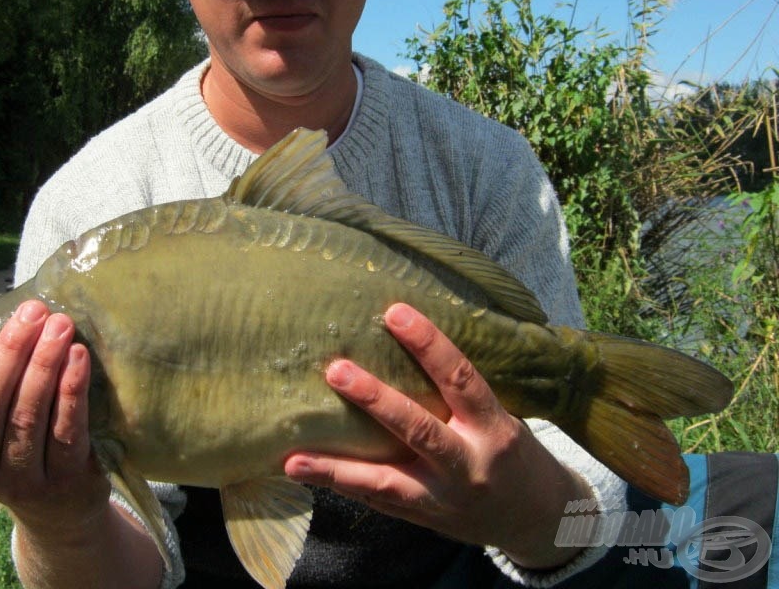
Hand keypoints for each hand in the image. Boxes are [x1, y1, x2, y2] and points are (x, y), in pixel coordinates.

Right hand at [0, 299, 107, 533]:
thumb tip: (5, 321)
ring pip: (28, 415)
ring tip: (60, 324)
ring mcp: (24, 479)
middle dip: (11, 353)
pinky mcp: (66, 478)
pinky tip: (78, 357)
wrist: (61, 510)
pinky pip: (67, 429)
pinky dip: (71, 389)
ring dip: (44, 363)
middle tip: (33, 313)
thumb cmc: (18, 446)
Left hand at [284, 303, 589, 568]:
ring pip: (385, 482)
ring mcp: (443, 498)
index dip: (430, 344)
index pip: (461, 379)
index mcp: (494, 429)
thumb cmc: (515, 454)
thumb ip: (459, 392)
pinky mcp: (423, 518)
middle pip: (418, 430)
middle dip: (375, 400)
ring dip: (336, 469)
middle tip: (336, 370)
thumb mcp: (501, 417)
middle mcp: (468, 465)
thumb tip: (404, 340)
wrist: (541, 521)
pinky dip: (341, 486)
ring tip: (293, 458)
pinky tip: (304, 472)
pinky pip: (377, 501)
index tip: (395, 312)